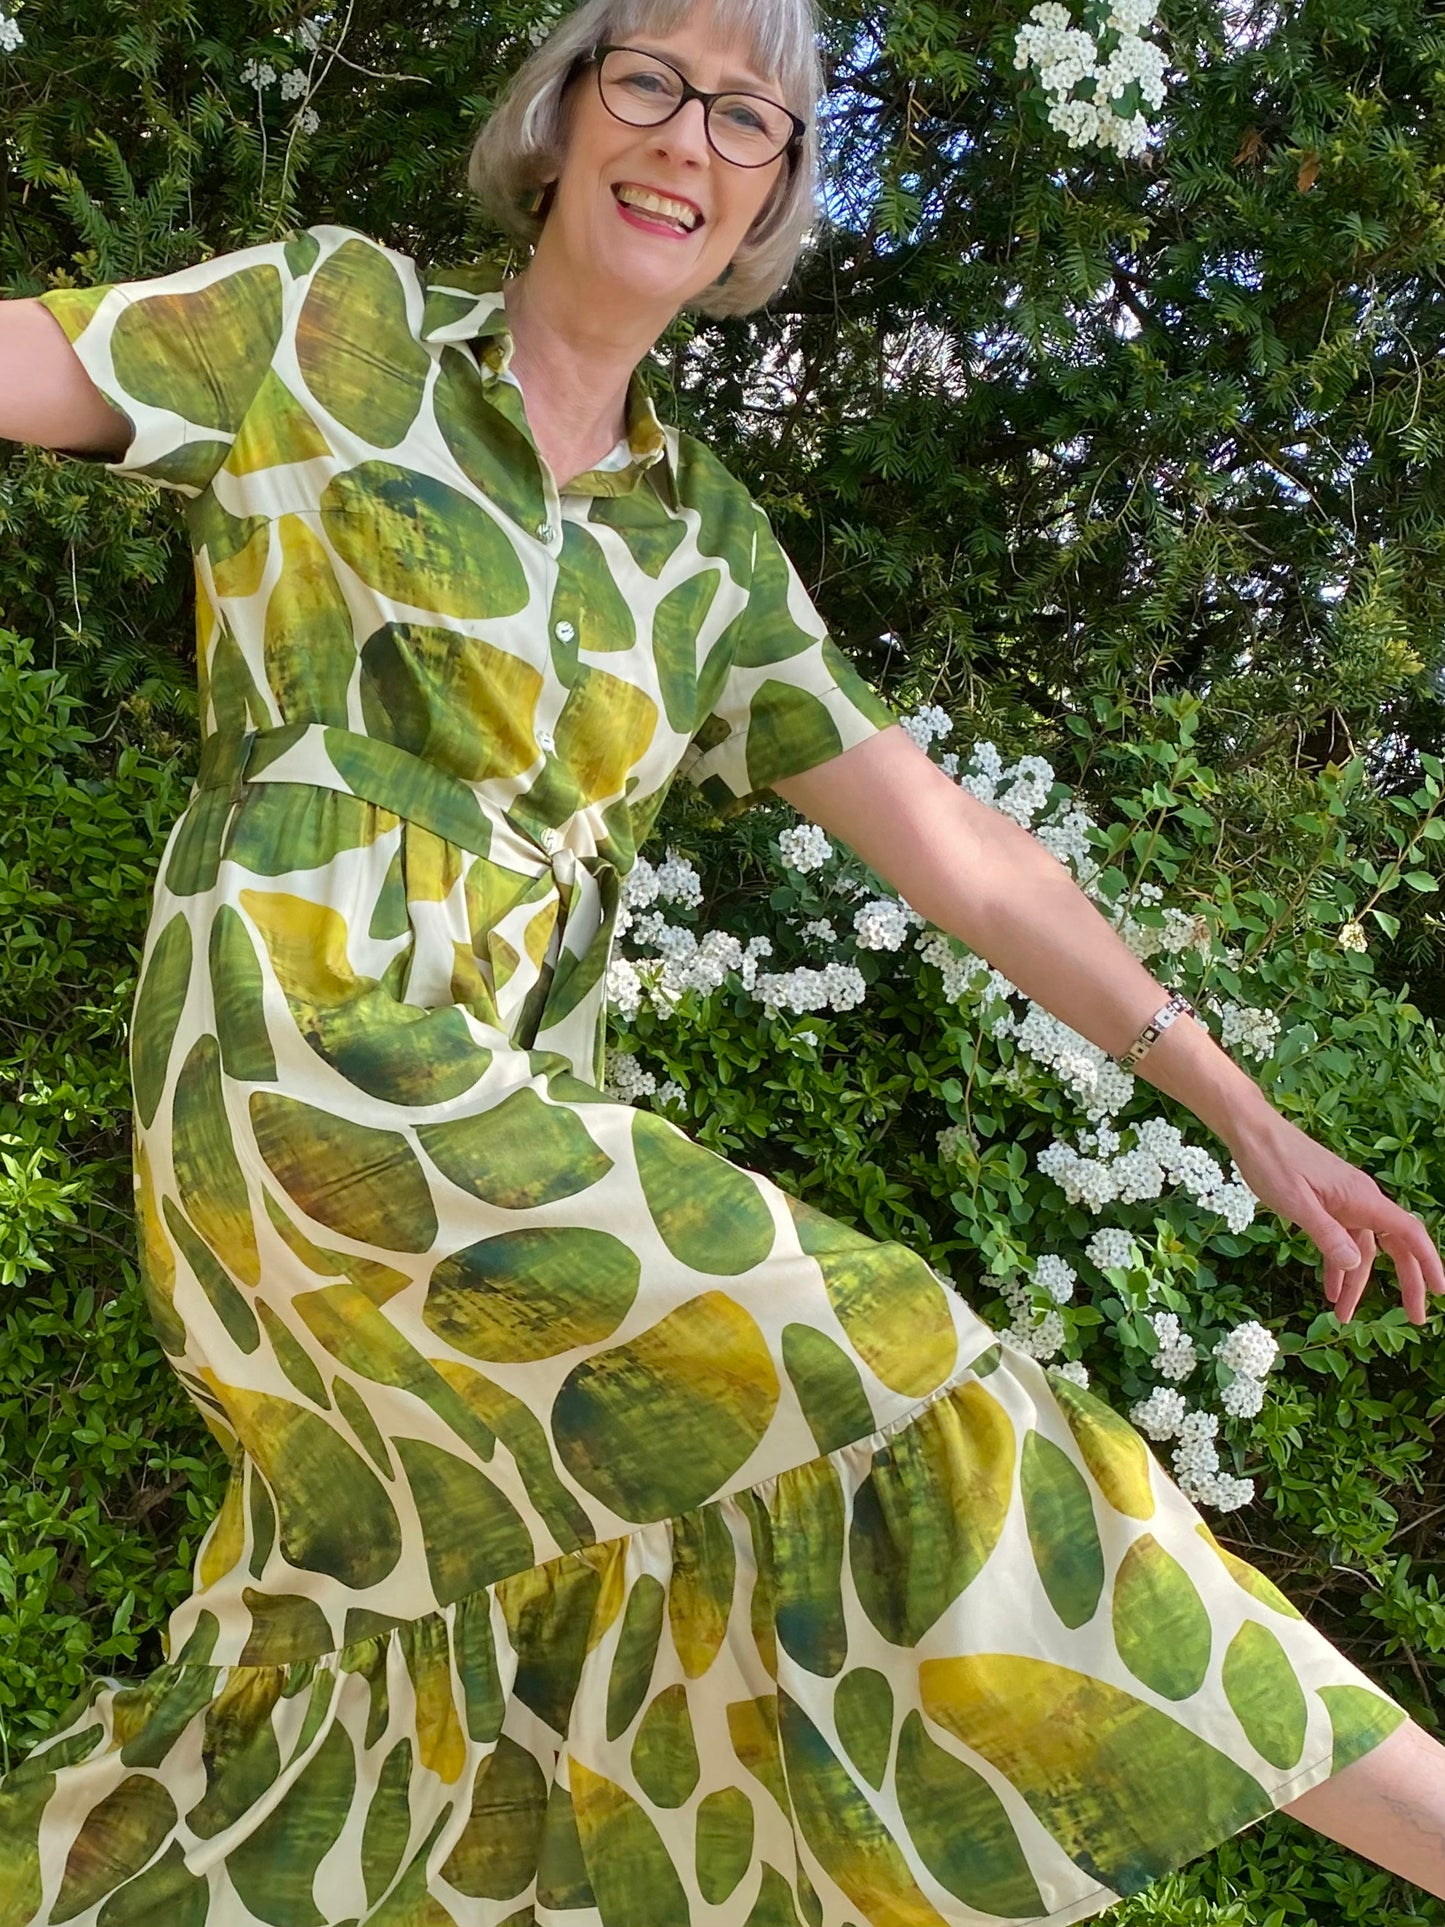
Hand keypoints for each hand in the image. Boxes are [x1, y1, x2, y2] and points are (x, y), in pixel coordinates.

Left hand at [1227, 1111, 1444, 1323]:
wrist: (1252, 1131)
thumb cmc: (1272, 1161)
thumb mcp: (1296, 1203)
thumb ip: (1326, 1234)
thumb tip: (1355, 1265)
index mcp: (1362, 1198)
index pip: (1409, 1233)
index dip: (1428, 1262)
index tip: (1439, 1292)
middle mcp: (1361, 1200)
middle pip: (1394, 1246)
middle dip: (1405, 1283)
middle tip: (1413, 1319)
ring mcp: (1345, 1201)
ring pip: (1363, 1248)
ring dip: (1356, 1281)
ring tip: (1344, 1316)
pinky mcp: (1327, 1202)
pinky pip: (1342, 1238)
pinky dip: (1337, 1263)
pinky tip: (1330, 1288)